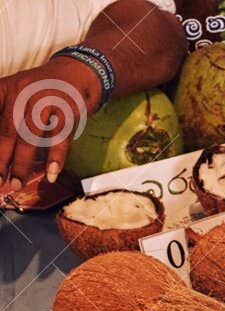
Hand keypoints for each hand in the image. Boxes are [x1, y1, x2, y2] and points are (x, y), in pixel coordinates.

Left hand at [0, 58, 100, 190]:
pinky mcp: (69, 112)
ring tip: (16, 184)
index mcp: (5, 88)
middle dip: (1, 160)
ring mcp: (46, 102)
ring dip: (22, 165)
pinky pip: (59, 139)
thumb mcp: (17, 93)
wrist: (78, 73)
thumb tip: (1, 148)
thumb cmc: (44, 89)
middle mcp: (22, 93)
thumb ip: (3, 114)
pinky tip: (50, 175)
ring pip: (30, 137)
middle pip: (6, 131)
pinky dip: (55, 159)